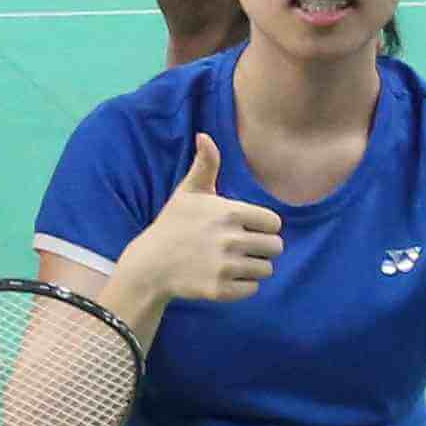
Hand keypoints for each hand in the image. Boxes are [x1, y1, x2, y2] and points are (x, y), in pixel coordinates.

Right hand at [127, 132, 284, 303]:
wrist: (150, 265)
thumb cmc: (173, 225)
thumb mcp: (188, 192)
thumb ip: (205, 164)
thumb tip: (204, 135)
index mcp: (229, 213)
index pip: (274, 223)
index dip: (262, 225)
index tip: (246, 227)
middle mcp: (230, 239)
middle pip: (276, 247)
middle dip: (262, 247)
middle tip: (242, 246)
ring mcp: (225, 266)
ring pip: (266, 269)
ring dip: (254, 267)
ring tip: (233, 262)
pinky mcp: (220, 290)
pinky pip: (253, 289)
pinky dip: (243, 286)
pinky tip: (226, 277)